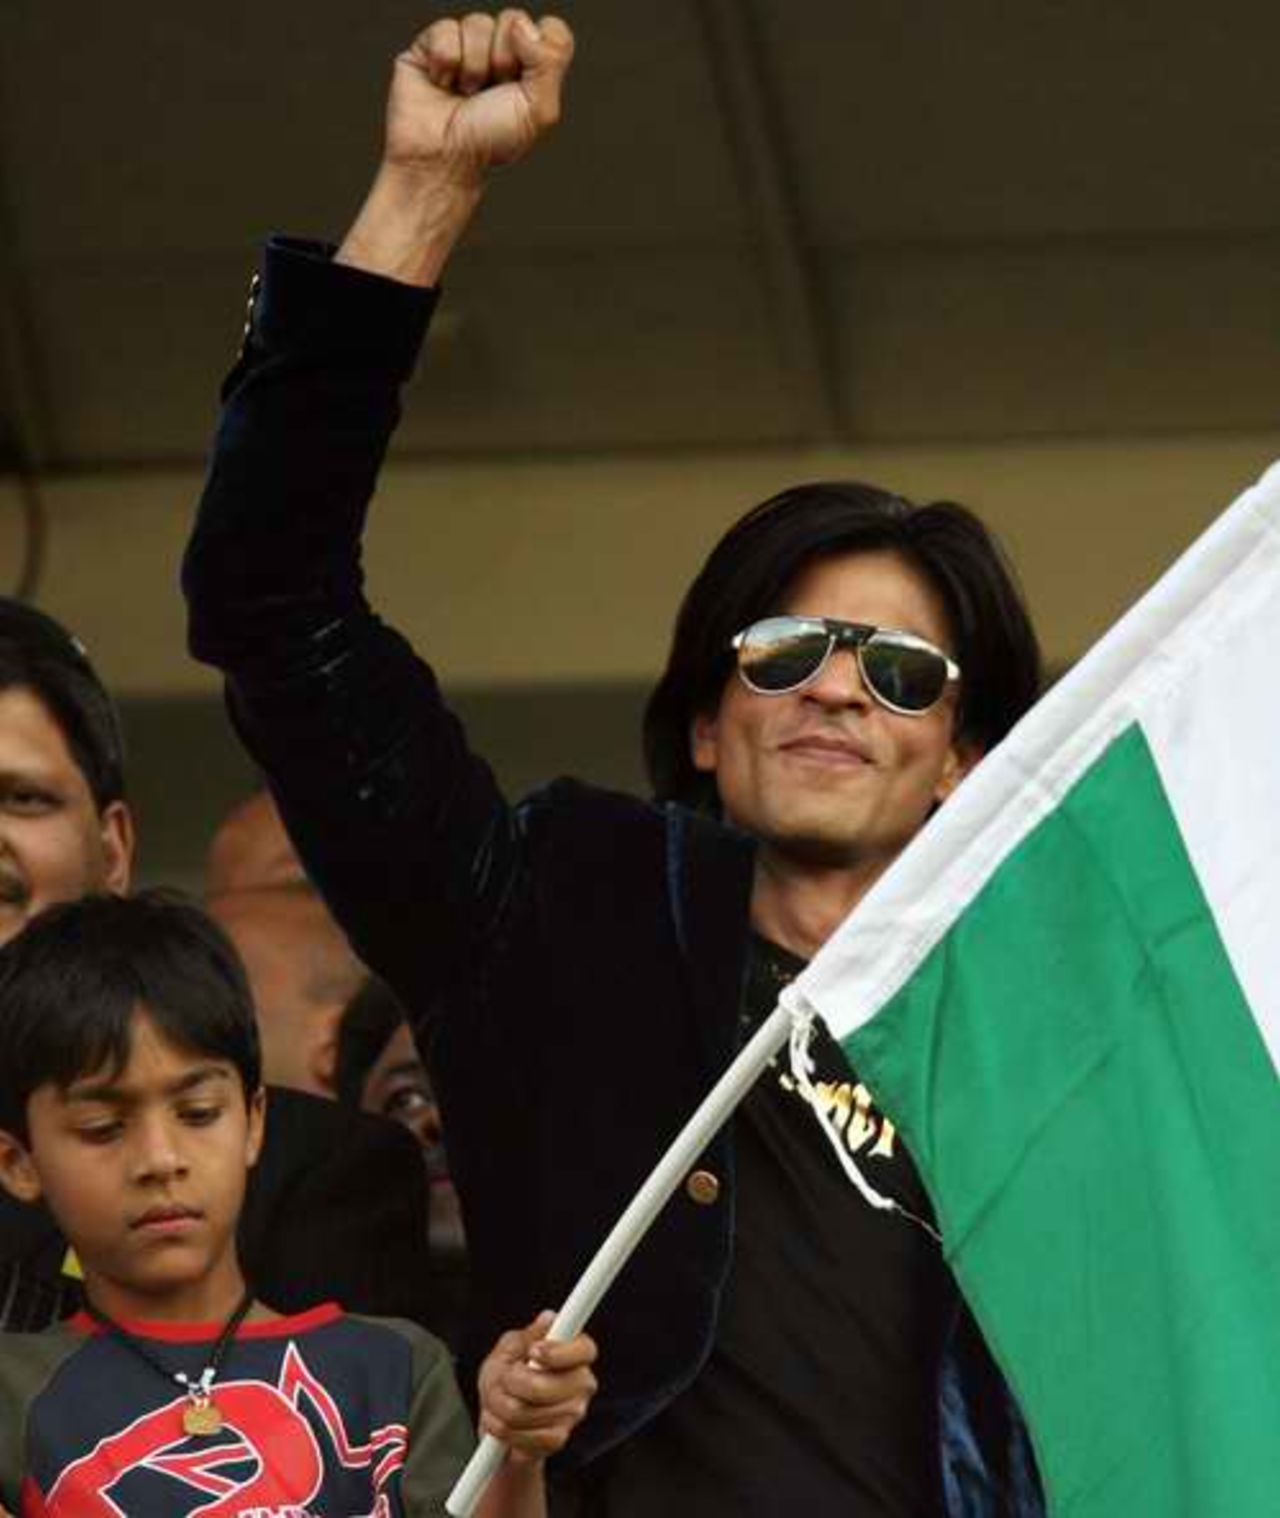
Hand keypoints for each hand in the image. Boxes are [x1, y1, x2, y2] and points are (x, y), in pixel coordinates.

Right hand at [337, 10, 573, 284]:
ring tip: (465, 92)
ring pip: (478, 22)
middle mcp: (498, 51)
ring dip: (474, 67)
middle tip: (490, 92)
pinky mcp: (430, 45)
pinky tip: (443, 84)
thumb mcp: (539, 110)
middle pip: (514, 19)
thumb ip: (551, 61)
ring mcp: (464, 45)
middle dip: (504, 61)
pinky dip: (446, 62)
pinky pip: (446, 29)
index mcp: (528, 66)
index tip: (522, 84)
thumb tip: (522, 26)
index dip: (538, 52)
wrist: (444, 157)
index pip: (548, 29)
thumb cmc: (489, 142)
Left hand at [477, 1310, 597, 1462]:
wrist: (500, 1420)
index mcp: (576, 1355)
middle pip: (544, 1387)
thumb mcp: (510, 1348)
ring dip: (498, 1406)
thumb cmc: (506, 1377)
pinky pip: (521, 1435)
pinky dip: (501, 1428)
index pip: (584, 1350)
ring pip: (523, 1411)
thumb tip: (548, 1318)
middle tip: (503, 1377)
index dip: (558, 1352)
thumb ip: (527, 1335)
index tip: (534, 1351)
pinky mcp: (557, 1439)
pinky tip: (501, 1422)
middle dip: (510, 1382)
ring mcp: (572, 1414)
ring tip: (497, 1401)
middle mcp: (581, 1384)